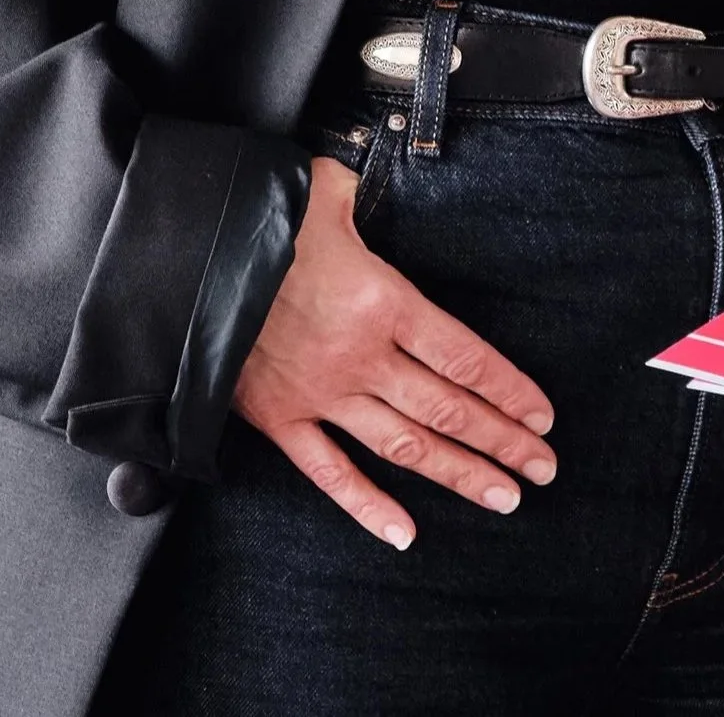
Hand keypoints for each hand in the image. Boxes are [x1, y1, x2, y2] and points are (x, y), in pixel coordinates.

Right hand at [232, 156, 557, 549]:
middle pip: (447, 409)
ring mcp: (321, 393)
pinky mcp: (279, 418)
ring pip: (404, 448)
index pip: (464, 356)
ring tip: (502, 496)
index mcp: (382, 300)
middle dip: (502, 441)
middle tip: (542, 468)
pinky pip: (331, 474)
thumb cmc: (257, 217)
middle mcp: (361, 356)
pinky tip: (404, 532)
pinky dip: (368, 508)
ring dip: (458, 474)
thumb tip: (356, 190)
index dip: (508, 390)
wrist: (181, 261)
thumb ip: (353, 196)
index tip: (541, 415)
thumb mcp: (322, 190)